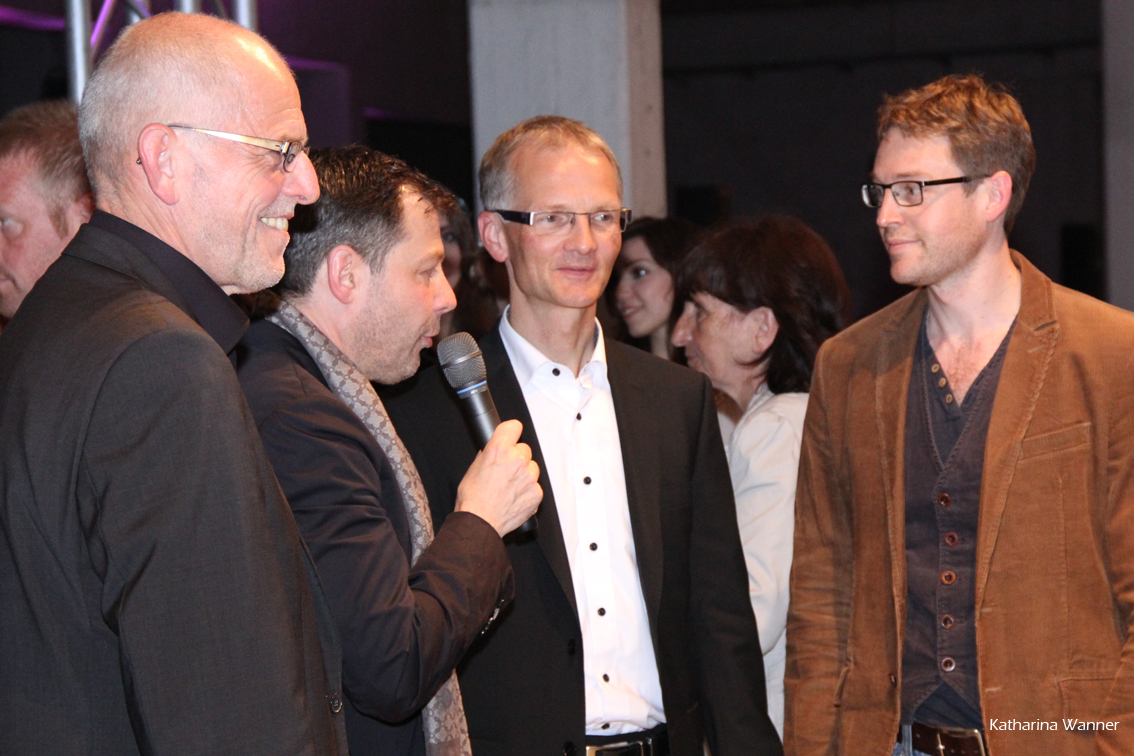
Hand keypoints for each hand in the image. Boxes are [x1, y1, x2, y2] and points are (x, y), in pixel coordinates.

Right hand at [455, 419, 541, 535]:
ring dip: (524, 473)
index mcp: (498, 450)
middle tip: (506, 471)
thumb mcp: (474, 468)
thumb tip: (494, 451)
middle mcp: (516, 460)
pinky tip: (515, 497)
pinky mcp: (536, 492)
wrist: (480, 522)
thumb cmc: (473, 499)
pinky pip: (535, 485)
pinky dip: (528, 490)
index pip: (514, 426)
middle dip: (516, 457)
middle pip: (524, 449)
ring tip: (510, 487)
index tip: (511, 436)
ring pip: (532, 467)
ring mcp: (528, 477)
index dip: (511, 432)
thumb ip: (488, 455)